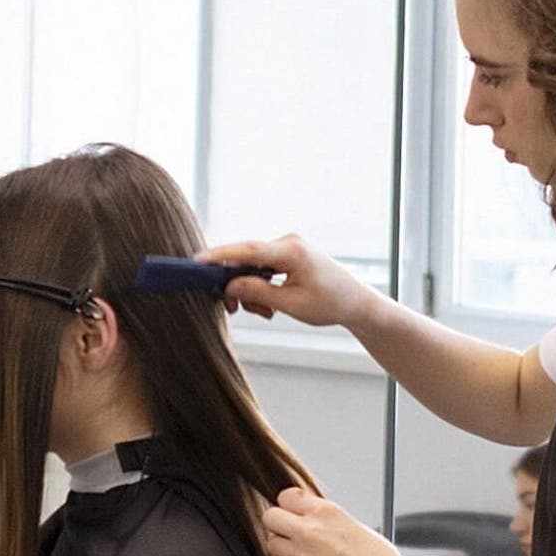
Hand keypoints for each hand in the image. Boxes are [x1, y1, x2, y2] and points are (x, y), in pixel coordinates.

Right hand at [202, 233, 377, 329]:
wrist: (357, 302)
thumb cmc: (331, 303)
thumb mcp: (292, 304)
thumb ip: (259, 293)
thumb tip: (230, 285)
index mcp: (292, 251)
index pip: (248, 250)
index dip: (220, 256)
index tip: (198, 261)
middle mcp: (288, 243)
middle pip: (246, 259)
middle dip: (237, 285)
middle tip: (234, 310)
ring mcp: (288, 248)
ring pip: (253, 266)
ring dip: (251, 290)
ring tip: (265, 313)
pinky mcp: (288, 256)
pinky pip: (263, 268)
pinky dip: (260, 286)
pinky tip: (269, 305)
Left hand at [260, 487, 414, 555]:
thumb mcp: (351, 524)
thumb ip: (324, 519)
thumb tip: (307, 518)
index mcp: (326, 511)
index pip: (286, 496)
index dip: (288, 506)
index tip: (293, 513)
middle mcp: (311, 529)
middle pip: (270, 516)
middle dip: (277, 525)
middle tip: (289, 533)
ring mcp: (304, 553)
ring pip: (272, 544)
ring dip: (282, 549)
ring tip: (299, 554)